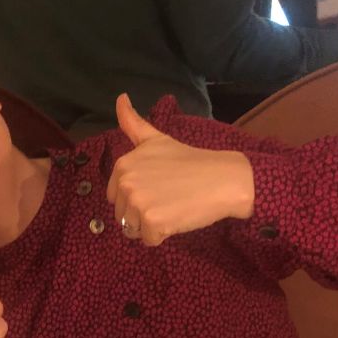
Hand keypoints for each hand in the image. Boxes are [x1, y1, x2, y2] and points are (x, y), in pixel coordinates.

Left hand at [108, 95, 254, 245]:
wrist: (223, 178)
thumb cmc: (191, 160)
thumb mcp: (157, 139)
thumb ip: (133, 123)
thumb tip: (119, 97)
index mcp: (122, 165)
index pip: (115, 196)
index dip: (137, 197)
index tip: (158, 187)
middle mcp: (125, 182)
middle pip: (122, 215)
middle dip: (142, 213)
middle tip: (168, 198)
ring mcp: (138, 202)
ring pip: (133, 230)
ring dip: (152, 225)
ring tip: (172, 208)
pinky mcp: (152, 221)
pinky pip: (149, 240)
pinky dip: (163, 235)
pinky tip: (178, 218)